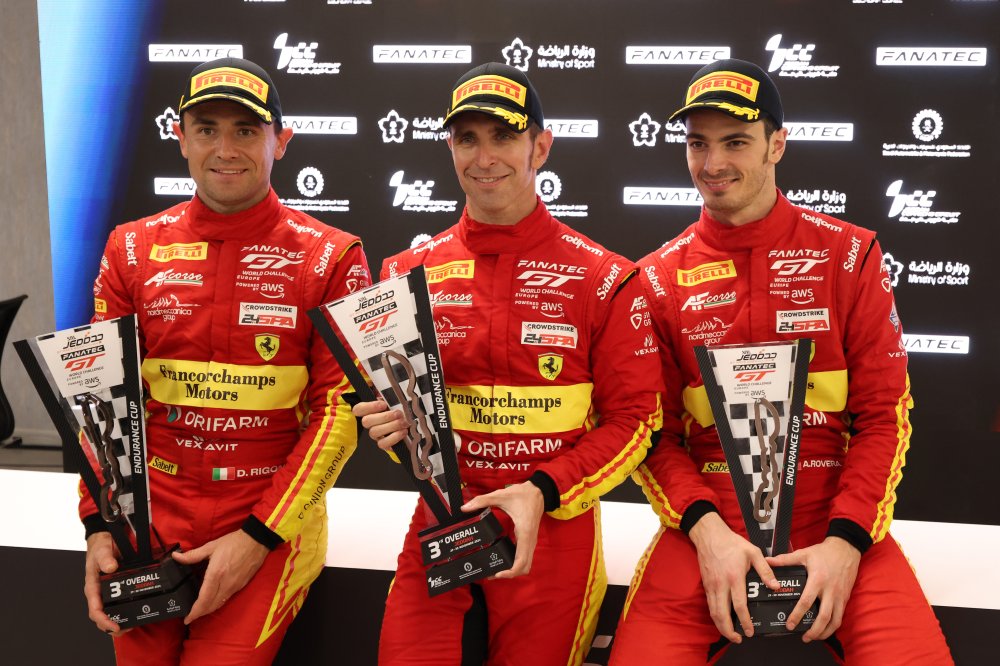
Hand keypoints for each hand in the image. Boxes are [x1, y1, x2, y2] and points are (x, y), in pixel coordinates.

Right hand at [84, 532, 127, 634]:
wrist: (104, 541)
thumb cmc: (99, 548)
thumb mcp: (101, 550)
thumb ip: (105, 558)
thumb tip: (110, 567)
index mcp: (92, 586)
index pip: (95, 609)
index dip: (104, 620)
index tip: (114, 626)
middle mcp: (99, 592)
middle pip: (102, 616)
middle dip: (111, 626)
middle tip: (126, 628)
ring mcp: (107, 592)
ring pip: (110, 612)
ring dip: (119, 620)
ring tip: (131, 625)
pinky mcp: (116, 589)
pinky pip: (118, 603)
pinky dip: (125, 610)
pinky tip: (135, 613)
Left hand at [172, 529, 269, 623]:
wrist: (256, 541)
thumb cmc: (233, 542)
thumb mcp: (211, 546)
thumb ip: (192, 555)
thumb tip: (175, 557)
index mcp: (216, 574)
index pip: (203, 599)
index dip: (194, 612)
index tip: (186, 619)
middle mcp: (225, 583)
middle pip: (211, 606)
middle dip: (199, 614)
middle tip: (190, 617)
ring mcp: (234, 586)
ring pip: (219, 604)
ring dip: (208, 610)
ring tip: (199, 611)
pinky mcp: (241, 585)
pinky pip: (226, 598)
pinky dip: (217, 603)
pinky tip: (213, 601)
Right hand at [352, 399, 406, 449]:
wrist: (408, 423)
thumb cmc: (399, 409)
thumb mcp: (393, 399)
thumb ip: (387, 394)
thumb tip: (381, 389)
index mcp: (369, 411)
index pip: (358, 409)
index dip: (369, 407)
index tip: (384, 404)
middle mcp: (370, 423)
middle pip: (366, 421)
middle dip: (384, 417)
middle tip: (398, 414)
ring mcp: (375, 435)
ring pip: (374, 432)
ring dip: (391, 426)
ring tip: (403, 422)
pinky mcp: (383, 444)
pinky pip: (383, 444)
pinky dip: (394, 438)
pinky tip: (403, 431)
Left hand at [460, 482, 544, 578]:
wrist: (539, 491)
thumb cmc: (522, 494)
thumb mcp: (501, 495)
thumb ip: (482, 501)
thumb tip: (465, 508)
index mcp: (524, 533)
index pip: (521, 561)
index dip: (510, 572)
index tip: (497, 573)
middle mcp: (529, 541)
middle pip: (524, 568)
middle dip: (509, 574)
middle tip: (491, 574)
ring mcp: (531, 542)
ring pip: (526, 565)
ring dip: (513, 570)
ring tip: (496, 570)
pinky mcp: (529, 540)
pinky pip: (525, 557)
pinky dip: (516, 563)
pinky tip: (503, 560)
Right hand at [688, 512, 779, 641]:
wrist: (710, 535)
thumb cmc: (731, 543)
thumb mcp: (753, 552)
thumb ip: (765, 570)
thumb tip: (775, 586)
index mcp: (735, 577)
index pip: (739, 606)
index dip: (745, 621)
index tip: (750, 631)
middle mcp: (721, 585)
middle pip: (722, 614)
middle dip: (729, 631)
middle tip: (738, 639)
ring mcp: (712, 586)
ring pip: (714, 612)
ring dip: (721, 626)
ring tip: (730, 634)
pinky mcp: (706, 585)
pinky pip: (710, 605)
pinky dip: (715, 616)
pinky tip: (722, 620)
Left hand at [767, 536, 860, 640]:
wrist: (846, 549)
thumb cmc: (824, 552)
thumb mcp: (803, 553)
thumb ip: (785, 559)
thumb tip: (767, 561)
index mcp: (817, 580)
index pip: (806, 602)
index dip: (797, 615)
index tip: (790, 624)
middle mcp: (830, 590)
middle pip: (824, 617)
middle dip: (814, 631)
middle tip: (804, 637)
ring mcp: (839, 596)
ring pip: (835, 620)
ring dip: (825, 632)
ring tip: (814, 637)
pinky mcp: (845, 598)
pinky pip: (840, 616)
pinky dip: (833, 625)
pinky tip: (825, 629)